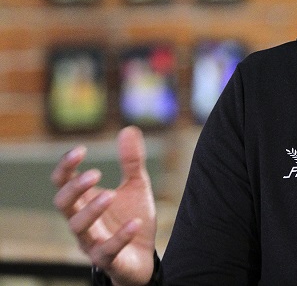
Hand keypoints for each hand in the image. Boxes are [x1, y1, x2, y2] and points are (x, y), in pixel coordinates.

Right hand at [51, 126, 156, 285]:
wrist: (144, 255)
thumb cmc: (131, 217)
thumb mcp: (136, 185)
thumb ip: (131, 161)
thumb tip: (129, 128)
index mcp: (84, 200)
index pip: (63, 182)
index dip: (66, 167)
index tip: (80, 149)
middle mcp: (82, 220)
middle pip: (62, 204)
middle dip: (74, 188)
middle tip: (94, 173)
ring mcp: (92, 241)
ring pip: (78, 227)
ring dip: (92, 210)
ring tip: (110, 194)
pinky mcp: (108, 259)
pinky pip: (107, 250)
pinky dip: (119, 237)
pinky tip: (135, 224)